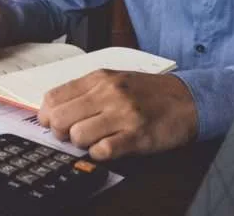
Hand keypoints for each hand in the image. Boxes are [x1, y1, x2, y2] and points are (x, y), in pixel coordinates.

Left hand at [38, 70, 197, 160]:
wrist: (187, 99)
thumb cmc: (148, 92)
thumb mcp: (114, 80)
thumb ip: (85, 91)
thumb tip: (53, 109)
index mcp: (99, 78)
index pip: (53, 97)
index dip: (46, 115)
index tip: (52, 122)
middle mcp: (108, 93)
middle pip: (59, 119)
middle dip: (61, 132)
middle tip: (73, 134)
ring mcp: (123, 114)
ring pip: (78, 135)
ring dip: (82, 144)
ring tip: (95, 140)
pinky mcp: (137, 135)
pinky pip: (103, 150)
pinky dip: (100, 153)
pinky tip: (108, 147)